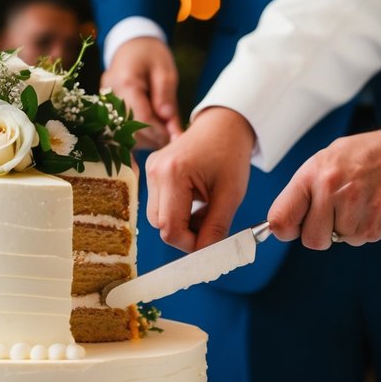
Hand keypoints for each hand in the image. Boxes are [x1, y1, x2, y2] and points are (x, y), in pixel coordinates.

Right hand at [101, 37, 182, 148]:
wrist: (130, 44)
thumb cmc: (151, 54)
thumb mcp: (165, 70)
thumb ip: (166, 96)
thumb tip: (168, 122)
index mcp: (126, 82)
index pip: (143, 117)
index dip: (160, 131)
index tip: (176, 137)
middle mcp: (110, 94)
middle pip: (131, 129)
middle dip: (153, 137)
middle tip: (172, 137)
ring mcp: (105, 101)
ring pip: (123, 133)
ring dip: (144, 138)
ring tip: (163, 131)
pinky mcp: (104, 107)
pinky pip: (117, 129)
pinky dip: (134, 135)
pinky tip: (148, 134)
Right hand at [144, 107, 254, 251]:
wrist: (224, 125)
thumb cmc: (231, 155)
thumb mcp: (231, 195)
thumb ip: (217, 228)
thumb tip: (207, 256)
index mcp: (173, 174)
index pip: (170, 228)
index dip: (190, 244)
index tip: (212, 244)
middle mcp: (154, 172)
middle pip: (160, 225)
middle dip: (186, 233)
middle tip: (212, 224)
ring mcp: (150, 170)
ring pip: (158, 217)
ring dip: (182, 223)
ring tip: (206, 209)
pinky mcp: (151, 172)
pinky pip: (159, 204)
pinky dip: (178, 211)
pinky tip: (197, 201)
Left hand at [268, 129, 380, 249]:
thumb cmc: (355, 158)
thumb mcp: (321, 163)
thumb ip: (300, 195)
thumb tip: (279, 228)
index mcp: (316, 177)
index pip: (282, 221)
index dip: (287, 229)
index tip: (294, 225)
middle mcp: (337, 194)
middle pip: (313, 241)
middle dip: (322, 230)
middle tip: (335, 208)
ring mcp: (363, 211)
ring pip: (343, 240)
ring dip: (348, 226)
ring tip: (360, 200)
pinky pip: (366, 238)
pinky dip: (367, 225)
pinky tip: (374, 203)